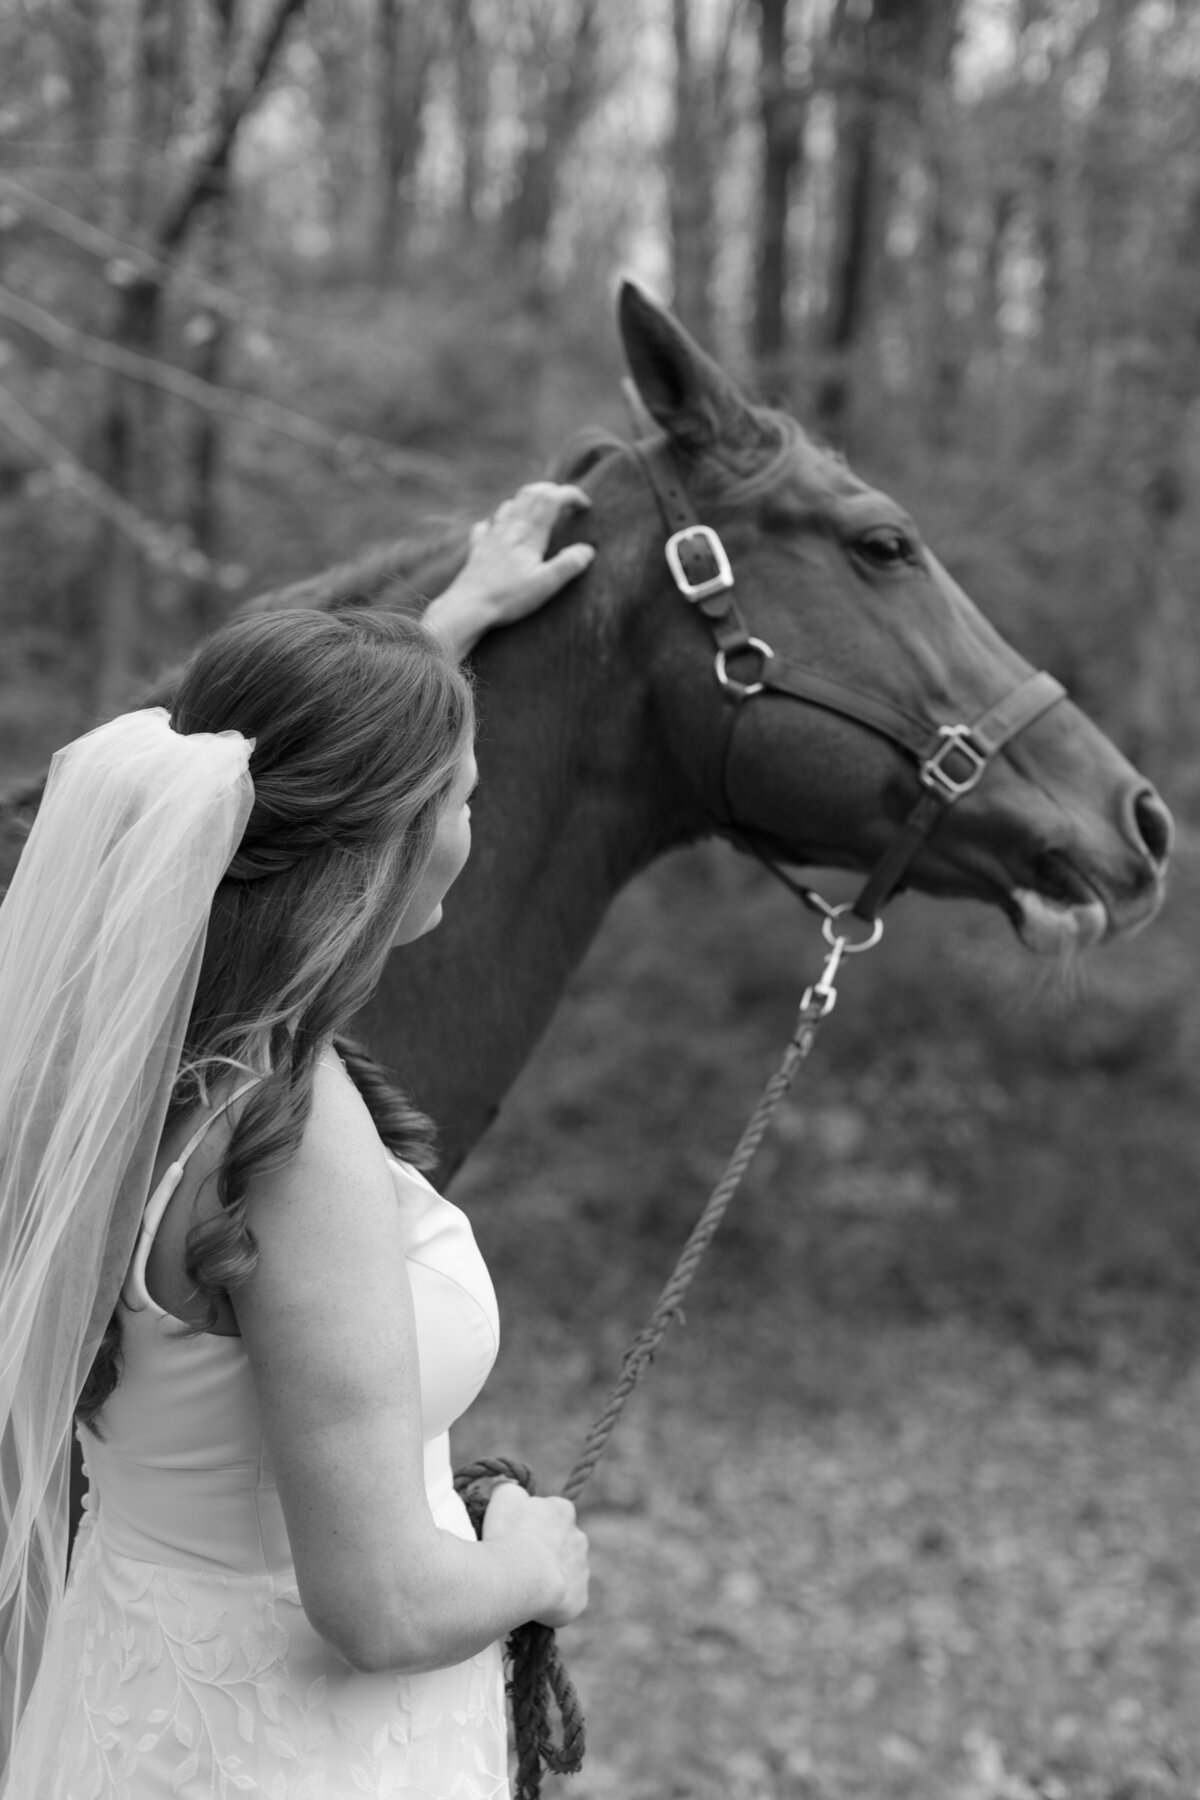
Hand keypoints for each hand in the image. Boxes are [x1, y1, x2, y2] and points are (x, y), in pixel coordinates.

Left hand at [424, 482, 594, 657]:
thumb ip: (569, 564)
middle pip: (531, 493)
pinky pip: (485, 525)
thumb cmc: (508, 597)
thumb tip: (588, 550)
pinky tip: (498, 529)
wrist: (468, 607)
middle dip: (551, 490)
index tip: (585, 505)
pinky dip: (497, 521)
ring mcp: (491, 536)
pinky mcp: (478, 548)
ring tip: (538, 510)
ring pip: (509, 504)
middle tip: (565, 501)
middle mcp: (510, 528)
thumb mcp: (546, 584)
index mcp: (529, 534)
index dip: (571, 495)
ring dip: (527, 501)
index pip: (552, 499)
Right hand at [482, 1481, 589, 1628]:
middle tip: (520, 1562)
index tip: (517, 1536)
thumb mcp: (503, 1498)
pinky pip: (567, 1599)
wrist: (524, 1577)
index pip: (552, 1513)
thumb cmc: (510, 1535)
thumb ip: (509, 1487)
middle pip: (561, 1542)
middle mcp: (579, 1537)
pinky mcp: (580, 1598)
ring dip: (551, 1575)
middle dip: (545, 1550)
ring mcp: (582, 1569)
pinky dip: (554, 1602)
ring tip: (525, 1585)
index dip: (533, 1525)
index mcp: (563, 1510)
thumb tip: (510, 1483)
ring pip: (565, 1571)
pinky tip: (534, 1604)